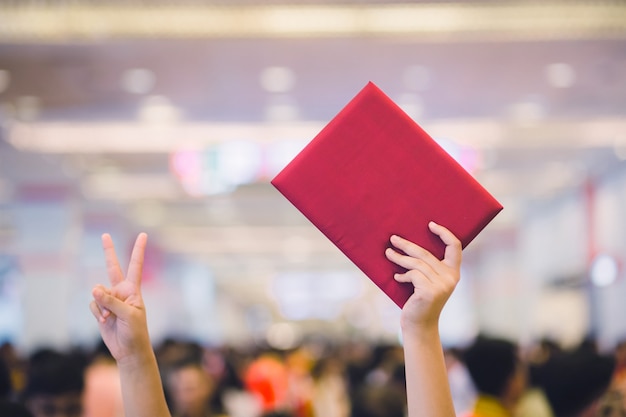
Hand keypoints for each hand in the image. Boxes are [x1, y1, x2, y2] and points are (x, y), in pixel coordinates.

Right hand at [89, 232, 151, 363]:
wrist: (129, 350)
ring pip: (97, 293)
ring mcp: (110, 300)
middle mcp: (121, 291)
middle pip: (112, 268)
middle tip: (105, 235)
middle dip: (108, 251)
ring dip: (101, 305)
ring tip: (110, 317)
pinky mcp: (100, 309)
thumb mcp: (128, 315)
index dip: (138, 250)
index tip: (143, 234)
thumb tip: (94, 289)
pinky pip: (93, 304)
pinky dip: (97, 312)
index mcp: (133, 289)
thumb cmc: (135, 332)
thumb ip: (111, 301)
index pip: (135, 265)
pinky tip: (104, 320)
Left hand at [384, 221, 461, 332]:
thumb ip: (428, 267)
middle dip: (407, 244)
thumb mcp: (429, 282)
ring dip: (399, 257)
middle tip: (393, 238)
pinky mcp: (429, 291)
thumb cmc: (420, 300)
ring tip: (388, 253)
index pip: (455, 247)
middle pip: (426, 253)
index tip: (430, 224)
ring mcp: (441, 285)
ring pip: (416, 263)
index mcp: (453, 273)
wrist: (419, 325)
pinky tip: (397, 278)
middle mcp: (450, 278)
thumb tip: (408, 243)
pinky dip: (402, 275)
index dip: (444, 233)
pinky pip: (412, 274)